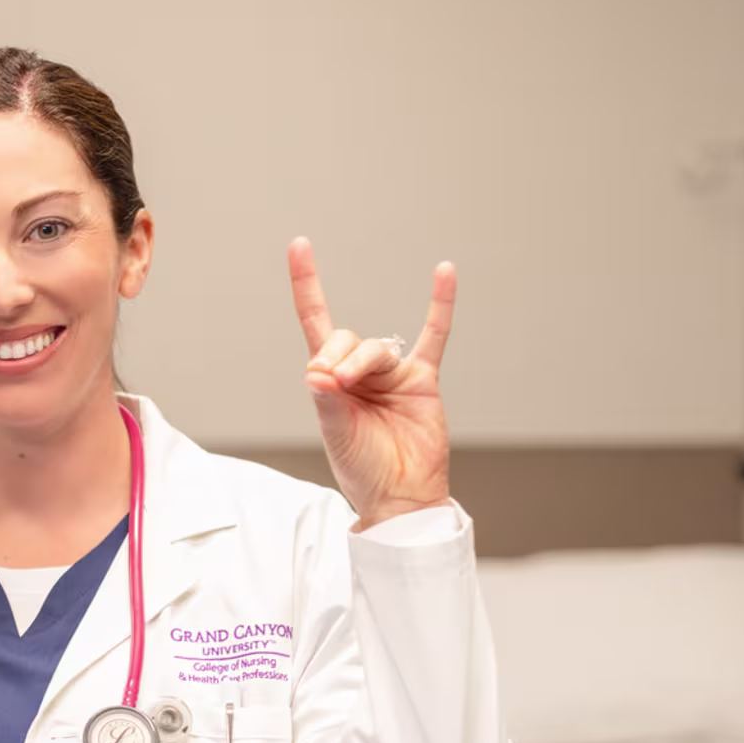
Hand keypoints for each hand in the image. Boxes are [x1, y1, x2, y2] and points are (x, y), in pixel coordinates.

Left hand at [288, 237, 455, 529]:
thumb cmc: (363, 469)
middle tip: (335, 385)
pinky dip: (440, 305)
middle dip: (337, 357)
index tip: (299, 245)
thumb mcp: (336, 434)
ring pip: (377, 348)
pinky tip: (444, 272)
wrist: (400, 496)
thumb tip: (315, 371)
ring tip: (353, 385)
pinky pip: (435, 336)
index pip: (316, 323)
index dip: (307, 285)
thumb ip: (328, 400)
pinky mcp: (423, 382)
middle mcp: (359, 372)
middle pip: (346, 339)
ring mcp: (393, 375)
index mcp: (330, 382)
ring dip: (363, 362)